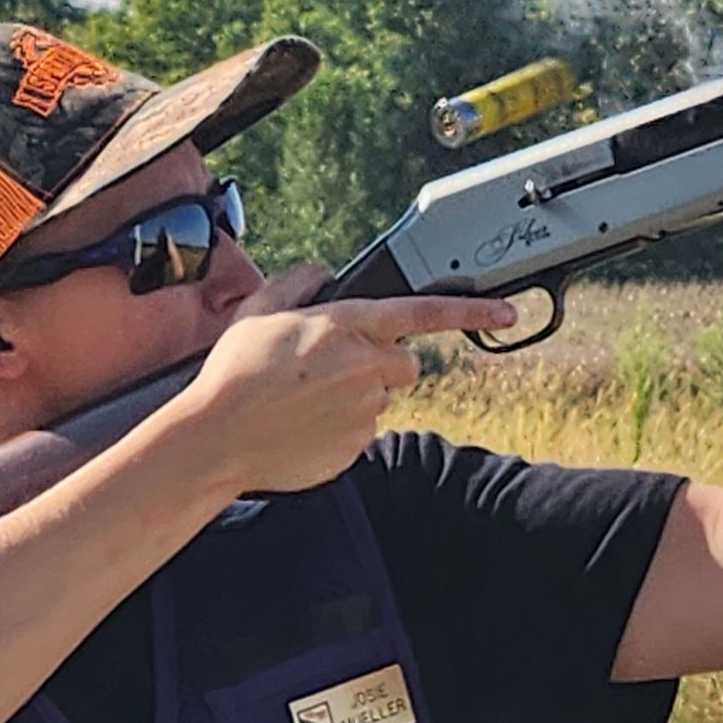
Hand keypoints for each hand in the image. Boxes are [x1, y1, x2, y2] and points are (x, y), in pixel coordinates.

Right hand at [173, 265, 516, 492]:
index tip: (504, 312)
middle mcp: (366, 368)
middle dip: (381, 362)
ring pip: (379, 398)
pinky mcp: (359, 446)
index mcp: (347, 327)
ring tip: (303, 400)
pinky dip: (341, 428)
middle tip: (330, 368)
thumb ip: (298, 284)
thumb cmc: (234, 374)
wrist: (218, 439)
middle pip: (405, 363)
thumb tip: (323, 276)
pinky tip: (303, 425)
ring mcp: (366, 411)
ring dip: (354, 396)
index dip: (469, 313)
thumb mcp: (258, 311)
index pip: (422, 314)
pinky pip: (363, 432)